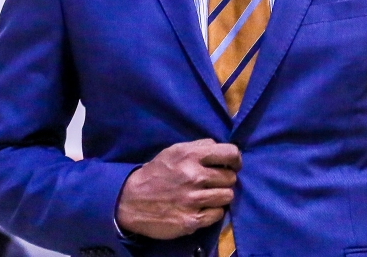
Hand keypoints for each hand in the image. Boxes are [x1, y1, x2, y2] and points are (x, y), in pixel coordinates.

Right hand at [116, 139, 241, 239]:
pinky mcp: (192, 220)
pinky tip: (202, 208)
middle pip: (230, 177)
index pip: (230, 152)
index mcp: (191, 155)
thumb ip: (199, 147)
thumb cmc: (156, 173)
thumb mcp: (174, 151)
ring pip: (227, 196)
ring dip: (220, 196)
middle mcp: (194, 176)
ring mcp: (193, 199)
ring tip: (208, 195)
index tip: (232, 165)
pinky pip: (218, 214)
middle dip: (225, 179)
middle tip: (214, 182)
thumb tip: (223, 151)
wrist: (130, 201)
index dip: (235, 159)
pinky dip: (213, 211)